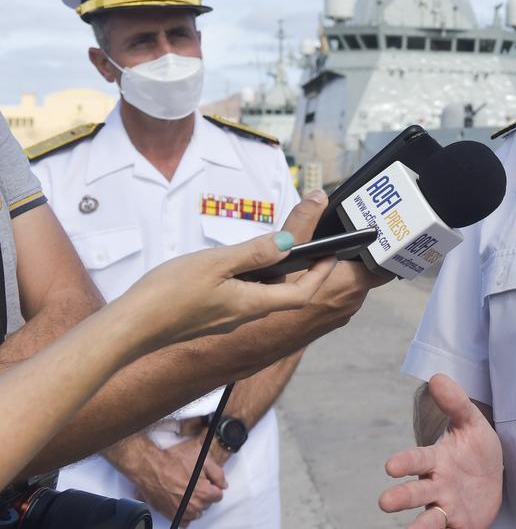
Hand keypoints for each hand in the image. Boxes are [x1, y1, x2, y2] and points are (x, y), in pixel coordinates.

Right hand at [122, 191, 337, 347]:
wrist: (129, 329)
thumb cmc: (167, 296)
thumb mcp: (215, 263)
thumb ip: (255, 252)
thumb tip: (289, 243)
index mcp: (252, 304)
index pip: (302, 294)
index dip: (321, 274)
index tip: (331, 254)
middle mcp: (245, 315)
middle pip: (285, 293)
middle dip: (302, 269)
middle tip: (308, 243)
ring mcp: (228, 319)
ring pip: (262, 294)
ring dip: (273, 272)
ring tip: (272, 246)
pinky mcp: (211, 318)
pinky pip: (241, 297)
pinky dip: (249, 279)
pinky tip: (234, 265)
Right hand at [127, 436, 227, 524]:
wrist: (151, 467)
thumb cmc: (174, 461)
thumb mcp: (203, 459)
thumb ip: (218, 474)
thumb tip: (223, 484)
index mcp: (203, 493)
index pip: (218, 495)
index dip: (213, 486)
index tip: (206, 481)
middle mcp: (192, 506)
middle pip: (207, 504)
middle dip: (205, 494)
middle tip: (195, 482)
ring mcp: (181, 511)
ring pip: (196, 513)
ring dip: (195, 504)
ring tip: (188, 490)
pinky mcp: (169, 514)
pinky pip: (183, 521)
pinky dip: (185, 514)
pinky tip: (182, 502)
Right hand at [379, 374, 501, 528]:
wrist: (495, 478)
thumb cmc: (476, 450)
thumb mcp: (473, 423)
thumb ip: (456, 403)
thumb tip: (437, 377)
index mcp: (437, 460)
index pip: (418, 459)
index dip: (406, 462)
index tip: (391, 466)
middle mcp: (437, 485)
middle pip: (416, 492)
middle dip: (401, 497)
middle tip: (385, 502)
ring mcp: (447, 506)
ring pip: (429, 518)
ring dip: (419, 526)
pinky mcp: (460, 524)